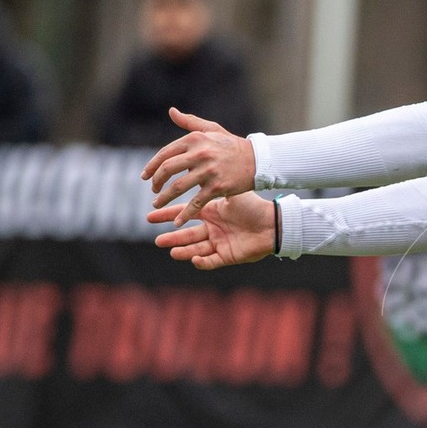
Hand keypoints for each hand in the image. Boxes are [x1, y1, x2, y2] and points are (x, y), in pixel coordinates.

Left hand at [141, 108, 255, 222]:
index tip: (145, 176)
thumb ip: (190, 122)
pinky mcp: (217, 187)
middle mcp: (200, 154)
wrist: (258, 160)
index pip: (165, 154)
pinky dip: (185, 213)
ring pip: (177, 187)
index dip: (152, 166)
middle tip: (153, 190)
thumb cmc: (232, 145)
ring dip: (164, 198)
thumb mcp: (212, 129)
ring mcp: (208, 171)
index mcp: (195, 140)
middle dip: (156, 182)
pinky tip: (178, 221)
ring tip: (157, 204)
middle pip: (167, 170)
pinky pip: (196, 202)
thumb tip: (171, 111)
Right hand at [148, 192, 276, 269]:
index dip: (169, 215)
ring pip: (196, 248)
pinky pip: (212, 261)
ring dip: (183, 250)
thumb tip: (198, 165)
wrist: (275, 222)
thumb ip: (216, 184)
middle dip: (172, 237)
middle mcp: (213, 229)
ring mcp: (220, 243)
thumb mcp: (233, 194)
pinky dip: (203, 261)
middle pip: (187, 234)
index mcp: (212, 213)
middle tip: (156, 239)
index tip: (151, 214)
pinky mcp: (229, 256)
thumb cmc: (256, 206)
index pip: (185, 213)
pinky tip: (193, 259)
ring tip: (169, 249)